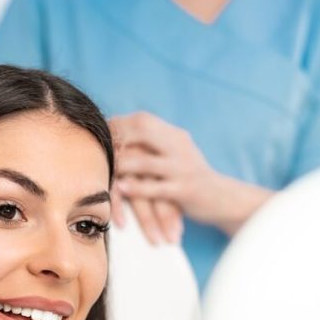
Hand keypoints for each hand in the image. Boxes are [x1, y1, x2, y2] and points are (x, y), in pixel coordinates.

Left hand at [109, 112, 223, 243]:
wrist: (223, 198)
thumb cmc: (189, 178)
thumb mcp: (174, 154)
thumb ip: (152, 143)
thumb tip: (116, 131)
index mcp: (175, 136)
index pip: (143, 121)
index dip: (118, 125)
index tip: (97, 133)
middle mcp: (179, 146)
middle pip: (143, 132)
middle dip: (116, 139)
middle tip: (95, 148)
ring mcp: (183, 168)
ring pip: (145, 162)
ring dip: (121, 165)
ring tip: (102, 169)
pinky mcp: (185, 190)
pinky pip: (156, 188)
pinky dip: (136, 188)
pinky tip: (120, 189)